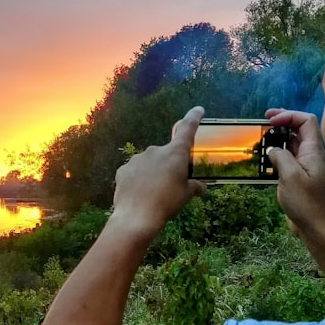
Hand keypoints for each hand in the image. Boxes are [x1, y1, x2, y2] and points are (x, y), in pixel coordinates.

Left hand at [110, 106, 206, 234]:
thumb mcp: (186, 195)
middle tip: (170, 185)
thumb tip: (201, 187)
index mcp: (175, 153)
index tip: (198, 109)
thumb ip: (194, 187)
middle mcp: (155, 151)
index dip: (193, 118)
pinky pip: (134, 171)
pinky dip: (138, 180)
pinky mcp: (123, 169)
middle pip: (166, 154)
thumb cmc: (167, 202)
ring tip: (154, 193)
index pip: (187, 130)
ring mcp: (137, 159)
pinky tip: (140, 194)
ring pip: (149, 163)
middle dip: (168, 166)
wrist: (137, 215)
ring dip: (153, 173)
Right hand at [264, 108, 324, 235]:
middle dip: (283, 121)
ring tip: (262, 137)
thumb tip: (272, 148)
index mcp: (313, 151)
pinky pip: (288, 157)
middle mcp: (311, 155)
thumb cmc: (305, 202)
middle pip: (299, 128)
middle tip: (264, 120)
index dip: (288, 115)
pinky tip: (266, 155)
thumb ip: (281, 156)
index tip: (270, 121)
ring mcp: (305, 165)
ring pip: (293, 142)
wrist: (315, 226)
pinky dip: (277, 151)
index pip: (305, 121)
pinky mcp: (298, 176)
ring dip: (278, 136)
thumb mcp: (290, 176)